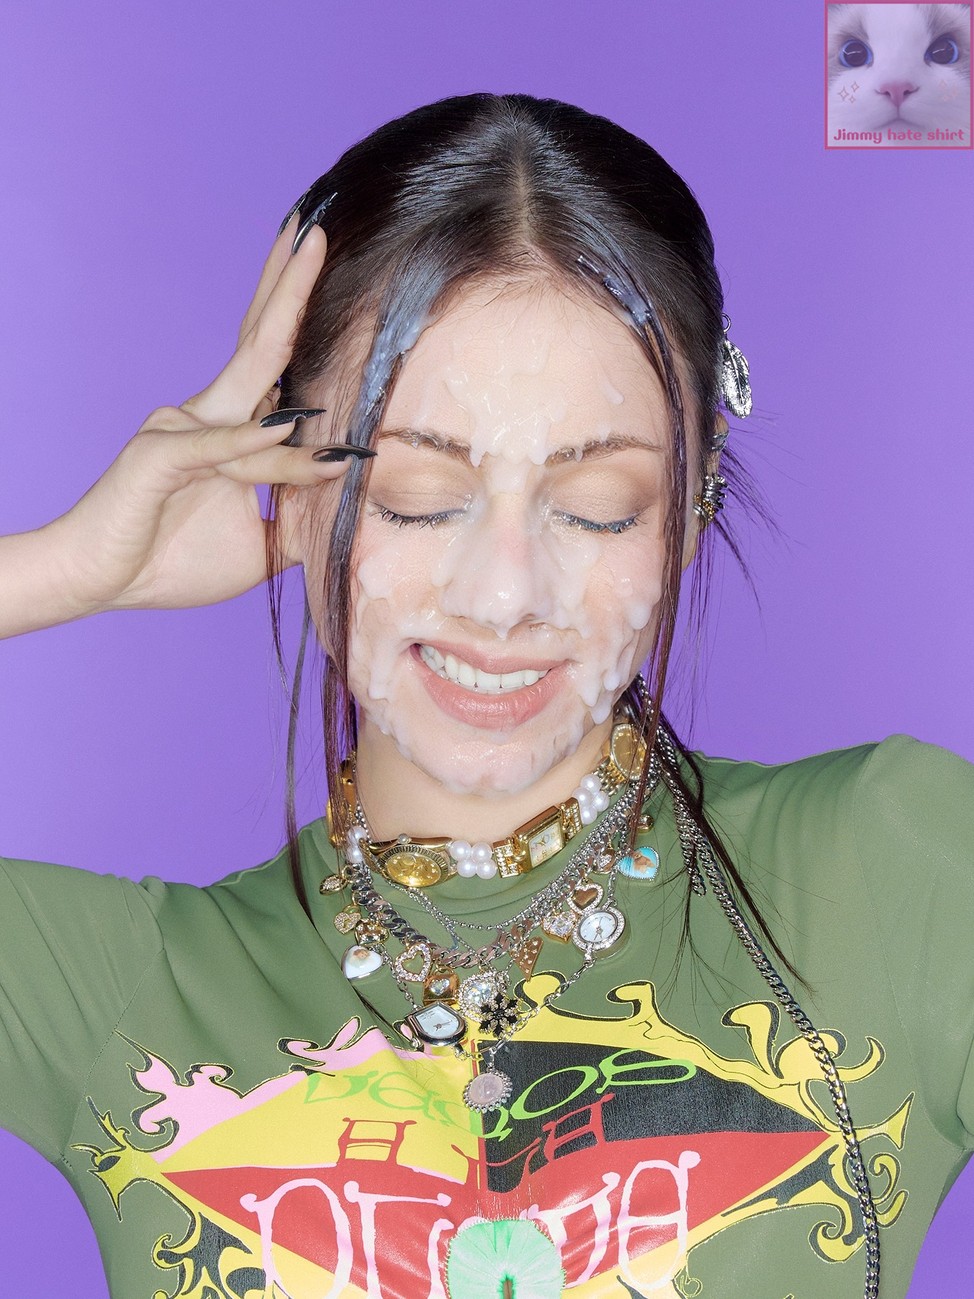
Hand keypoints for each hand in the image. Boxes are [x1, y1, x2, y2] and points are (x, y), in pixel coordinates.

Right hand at [42, 218, 349, 616]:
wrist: (98, 582)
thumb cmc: (170, 562)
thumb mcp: (260, 548)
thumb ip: (300, 522)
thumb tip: (349, 513)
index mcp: (229, 432)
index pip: (271, 367)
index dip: (297, 324)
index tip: (327, 282)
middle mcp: (206, 415)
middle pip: (259, 340)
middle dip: (290, 285)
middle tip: (318, 232)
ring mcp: (180, 429)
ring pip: (248, 373)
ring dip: (283, 314)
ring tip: (309, 257)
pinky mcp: (159, 458)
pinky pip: (217, 448)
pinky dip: (252, 443)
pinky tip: (287, 429)